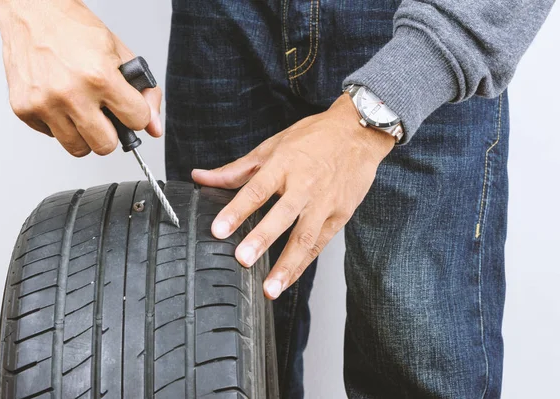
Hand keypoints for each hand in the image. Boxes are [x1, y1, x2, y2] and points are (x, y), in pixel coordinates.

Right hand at [0, 0, 162, 155]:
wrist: (33, 11)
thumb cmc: (75, 30)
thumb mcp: (120, 55)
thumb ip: (145, 93)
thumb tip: (154, 128)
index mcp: (100, 77)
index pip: (136, 121)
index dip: (137, 115)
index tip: (130, 109)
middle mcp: (71, 93)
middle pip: (105, 146)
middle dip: (112, 133)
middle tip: (106, 116)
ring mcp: (44, 104)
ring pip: (78, 148)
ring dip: (85, 134)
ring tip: (83, 111)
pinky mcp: (24, 109)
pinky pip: (53, 136)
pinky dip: (60, 125)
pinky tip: (61, 102)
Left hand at [192, 94, 394, 298]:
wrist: (358, 132)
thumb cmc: (314, 137)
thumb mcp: (272, 146)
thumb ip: (236, 169)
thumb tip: (200, 177)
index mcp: (284, 164)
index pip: (257, 190)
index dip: (237, 210)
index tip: (219, 229)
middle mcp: (305, 184)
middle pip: (282, 215)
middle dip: (262, 238)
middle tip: (243, 259)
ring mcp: (325, 202)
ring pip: (305, 237)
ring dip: (287, 265)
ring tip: (270, 288)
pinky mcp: (340, 216)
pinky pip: (319, 245)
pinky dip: (302, 265)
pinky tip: (287, 281)